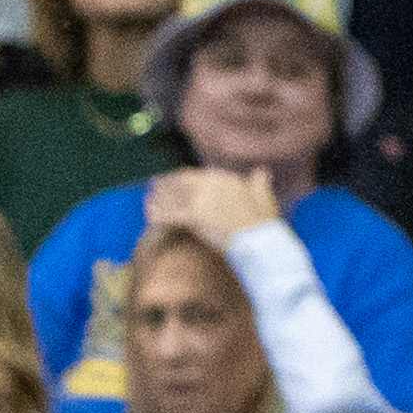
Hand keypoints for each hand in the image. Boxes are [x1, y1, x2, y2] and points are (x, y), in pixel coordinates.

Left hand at [144, 166, 279, 249]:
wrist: (259, 240)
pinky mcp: (195, 216)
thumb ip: (259, 183)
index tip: (169, 181)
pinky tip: (151, 218)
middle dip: (164, 185)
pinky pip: (171, 214)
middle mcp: (210, 184)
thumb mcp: (264, 198)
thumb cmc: (263, 223)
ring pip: (172, 197)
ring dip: (158, 199)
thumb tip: (261, 172)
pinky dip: (159, 215)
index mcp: (224, 178)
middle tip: (152, 189)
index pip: (192, 175)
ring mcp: (201, 199)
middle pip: (178, 182)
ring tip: (148, 203)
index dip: (178, 178)